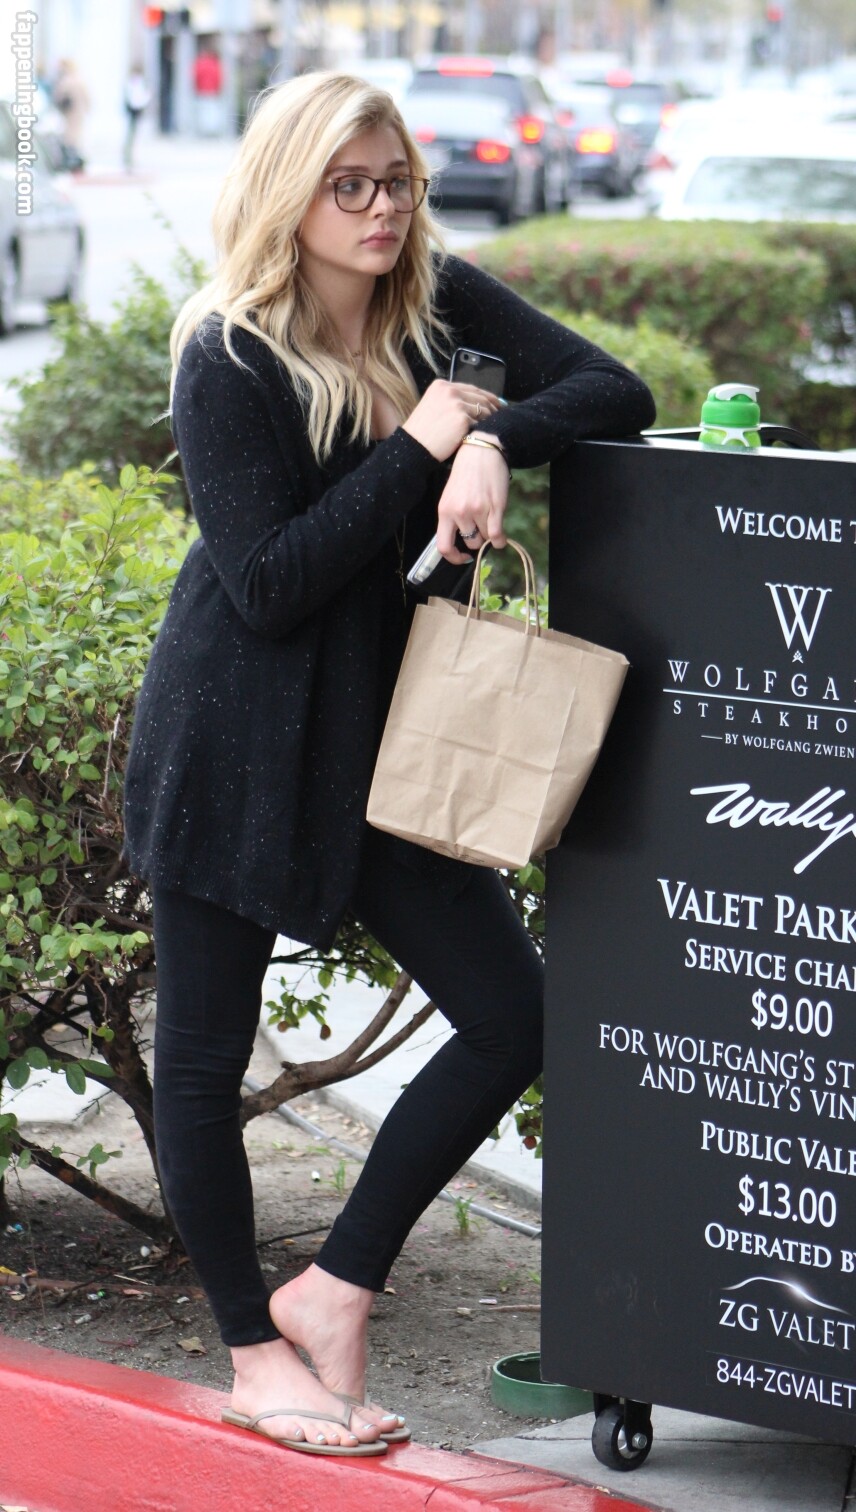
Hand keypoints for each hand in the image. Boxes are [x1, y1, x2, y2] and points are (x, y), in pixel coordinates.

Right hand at [401, 380, 501, 461]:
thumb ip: (449, 401)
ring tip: (495, 426)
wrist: (413, 447)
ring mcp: (456, 403)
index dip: (486, 396)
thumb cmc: (422, 433)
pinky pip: (480, 422)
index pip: (471, 388)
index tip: (496, 402)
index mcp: (441, 385)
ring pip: (482, 409)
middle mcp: (449, 390)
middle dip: (493, 405)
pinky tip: (487, 434)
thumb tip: (472, 404)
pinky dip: (484, 428)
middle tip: (503, 414)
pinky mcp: (462, 418)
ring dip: (490, 418)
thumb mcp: (432, 407)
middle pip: (479, 396)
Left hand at [436, 434, 509, 563]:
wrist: (482, 451)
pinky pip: (497, 535)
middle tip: (481, 530)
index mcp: (444, 511)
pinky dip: (500, 539)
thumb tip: (461, 541)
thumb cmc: (466, 473)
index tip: (462, 557)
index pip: (444, 546)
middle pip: (470, 543)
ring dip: (489, 534)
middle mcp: (459, 513)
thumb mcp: (450, 496)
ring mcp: (478, 511)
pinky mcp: (495, 508)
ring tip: (490, 522)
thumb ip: (453, 517)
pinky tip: (501, 536)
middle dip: (477, 541)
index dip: (454, 558)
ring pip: (485, 538)